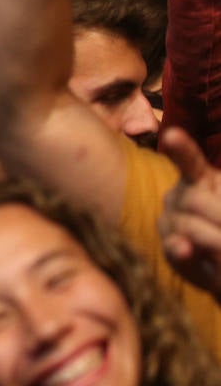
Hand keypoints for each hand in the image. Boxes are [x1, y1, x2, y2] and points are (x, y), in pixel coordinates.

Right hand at [159, 128, 220, 298]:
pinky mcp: (170, 249)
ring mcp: (170, 222)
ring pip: (190, 226)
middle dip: (219, 216)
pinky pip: (174, 246)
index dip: (180, 148)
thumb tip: (190, 226)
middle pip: (194, 200)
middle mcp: (178, 195)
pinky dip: (181, 248)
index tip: (172, 136)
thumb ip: (217, 198)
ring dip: (217, 239)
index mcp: (198, 178)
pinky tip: (184, 249)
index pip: (187, 160)